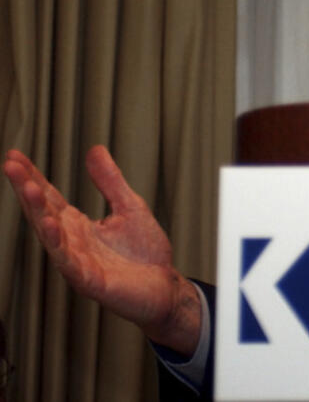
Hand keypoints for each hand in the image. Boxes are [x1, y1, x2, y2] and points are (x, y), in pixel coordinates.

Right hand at [3, 146, 201, 355]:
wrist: (164, 287)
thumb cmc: (145, 252)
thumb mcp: (129, 206)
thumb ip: (110, 181)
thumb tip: (95, 149)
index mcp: (78, 225)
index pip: (49, 197)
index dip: (32, 177)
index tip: (14, 155)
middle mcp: (72, 242)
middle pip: (43, 212)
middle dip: (26, 189)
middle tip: (10, 165)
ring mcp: (78, 262)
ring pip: (51, 236)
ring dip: (38, 213)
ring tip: (28, 190)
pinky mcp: (91, 281)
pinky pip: (70, 263)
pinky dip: (59, 246)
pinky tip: (51, 227)